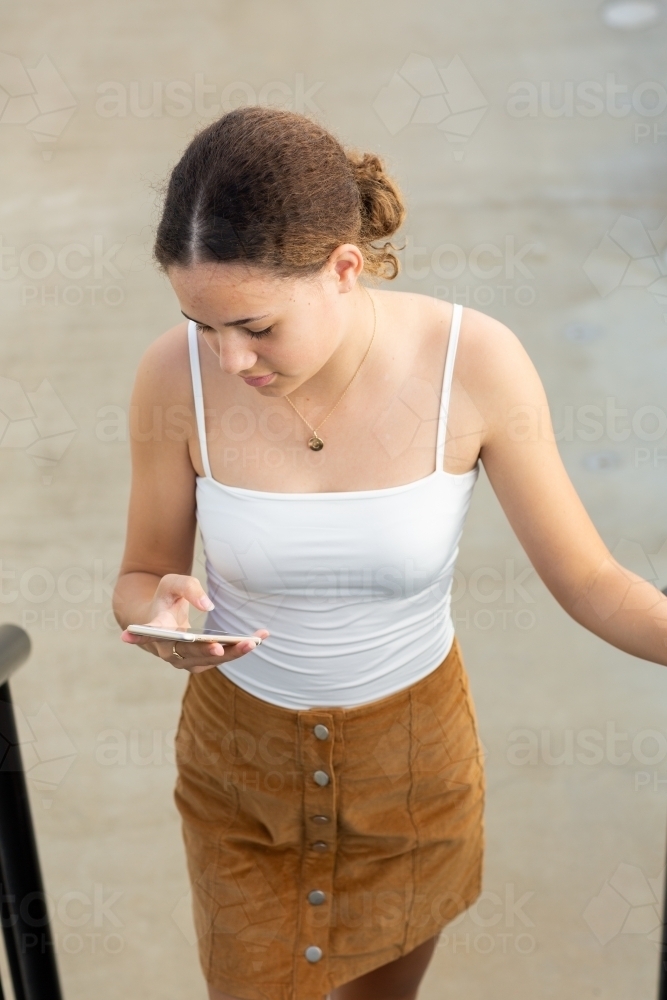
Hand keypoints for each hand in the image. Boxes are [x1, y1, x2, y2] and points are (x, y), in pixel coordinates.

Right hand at [120, 573, 268, 673]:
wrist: (158, 619)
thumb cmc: (165, 599)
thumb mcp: (171, 583)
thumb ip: (188, 588)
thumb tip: (208, 606)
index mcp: (156, 632)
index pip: (164, 640)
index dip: (182, 644)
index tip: (202, 644)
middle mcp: (169, 652)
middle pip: (194, 655)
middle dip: (217, 651)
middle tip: (239, 645)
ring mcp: (184, 660)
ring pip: (210, 660)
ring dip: (234, 653)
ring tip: (255, 641)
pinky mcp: (199, 662)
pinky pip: (220, 658)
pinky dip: (238, 650)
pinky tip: (259, 638)